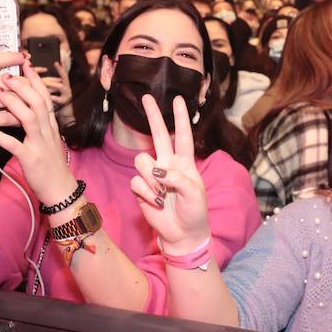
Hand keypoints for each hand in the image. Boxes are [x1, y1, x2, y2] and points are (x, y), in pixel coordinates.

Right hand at [0, 43, 25, 152]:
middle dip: (20, 80)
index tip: (22, 56)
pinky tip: (23, 116)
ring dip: (21, 99)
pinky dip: (15, 117)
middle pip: (1, 80)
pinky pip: (2, 117)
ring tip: (31, 98)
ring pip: (5, 98)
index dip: (8, 56)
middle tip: (31, 80)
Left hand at [0, 62, 76, 206]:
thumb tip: (27, 107)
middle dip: (22, 86)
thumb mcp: (47, 139)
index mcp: (50, 124)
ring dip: (13, 103)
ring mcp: (40, 144)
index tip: (23, 65)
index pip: (44, 96)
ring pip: (30, 118)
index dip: (34, 79)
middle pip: (38, 101)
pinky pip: (14, 145)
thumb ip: (38, 123)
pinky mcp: (31, 159)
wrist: (60, 189)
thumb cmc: (50, 164)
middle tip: (4, 74)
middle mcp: (48, 130)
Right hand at [129, 94, 209, 253]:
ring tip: (163, 194)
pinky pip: (137, 182)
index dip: (181, 118)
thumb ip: (179, 178)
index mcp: (185, 163)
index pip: (183, 135)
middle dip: (153, 116)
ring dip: (151, 178)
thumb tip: (159, 171)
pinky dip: (146, 193)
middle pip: (158, 135)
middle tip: (146, 97)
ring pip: (142, 161)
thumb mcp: (195, 194)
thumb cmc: (194, 212)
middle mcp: (167, 164)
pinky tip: (156, 202)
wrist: (182, 234)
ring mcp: (153, 176)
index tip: (178, 100)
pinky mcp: (141, 189)